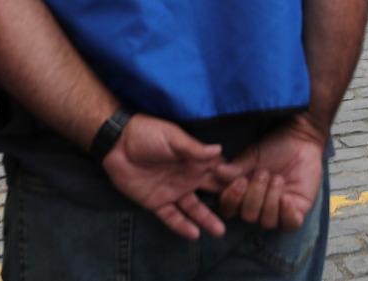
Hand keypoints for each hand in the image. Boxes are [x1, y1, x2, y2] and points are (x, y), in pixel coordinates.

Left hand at [102, 114, 245, 239]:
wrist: (116, 144)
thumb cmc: (147, 134)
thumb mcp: (173, 137)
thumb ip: (194, 148)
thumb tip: (220, 151)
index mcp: (194, 160)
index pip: (218, 171)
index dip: (232, 178)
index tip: (250, 187)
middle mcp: (187, 177)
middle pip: (211, 192)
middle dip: (226, 200)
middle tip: (243, 211)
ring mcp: (173, 191)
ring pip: (194, 208)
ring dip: (206, 219)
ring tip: (220, 231)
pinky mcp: (156, 202)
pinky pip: (171, 217)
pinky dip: (182, 226)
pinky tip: (194, 234)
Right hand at [218, 114, 325, 231]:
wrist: (300, 139)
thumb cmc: (274, 147)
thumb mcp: (252, 156)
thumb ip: (236, 168)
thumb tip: (216, 172)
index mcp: (243, 195)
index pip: (229, 209)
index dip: (232, 199)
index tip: (240, 181)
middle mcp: (258, 207)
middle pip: (248, 216)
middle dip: (255, 195)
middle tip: (263, 172)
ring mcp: (278, 211)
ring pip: (267, 221)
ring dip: (270, 198)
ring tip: (277, 178)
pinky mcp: (298, 211)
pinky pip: (290, 224)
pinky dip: (287, 213)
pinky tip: (286, 198)